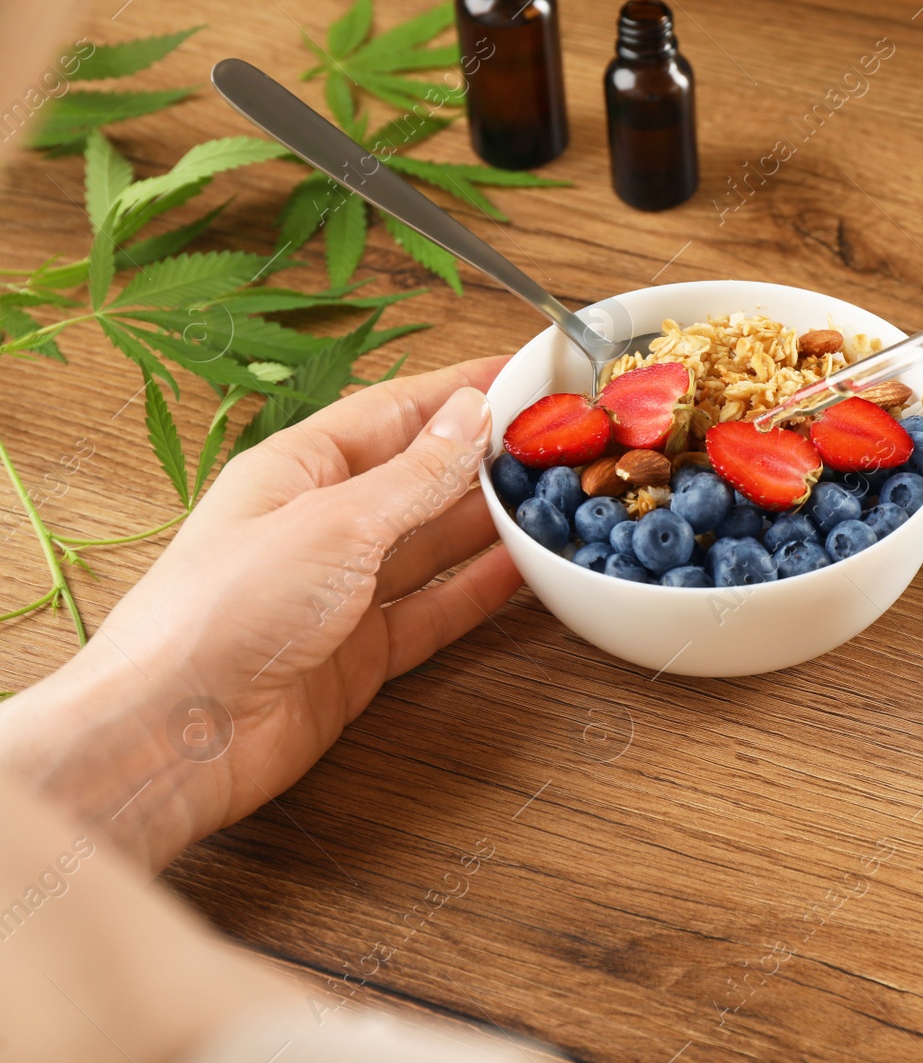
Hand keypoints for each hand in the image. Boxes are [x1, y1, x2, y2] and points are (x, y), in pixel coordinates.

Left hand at [0, 359, 523, 869]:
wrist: (176, 735)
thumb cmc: (225, 611)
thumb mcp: (335, 523)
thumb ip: (415, 476)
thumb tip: (472, 415)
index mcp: (297, 468)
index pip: (394, 412)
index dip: (458, 390)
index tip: (522, 374)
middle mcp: (322, 523)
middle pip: (419, 477)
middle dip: (484, 457)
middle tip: (558, 440)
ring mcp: (344, 590)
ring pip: (434, 544)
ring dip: (491, 524)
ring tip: (555, 498)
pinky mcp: (363, 652)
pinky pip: (436, 608)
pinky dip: (480, 590)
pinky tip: (526, 571)